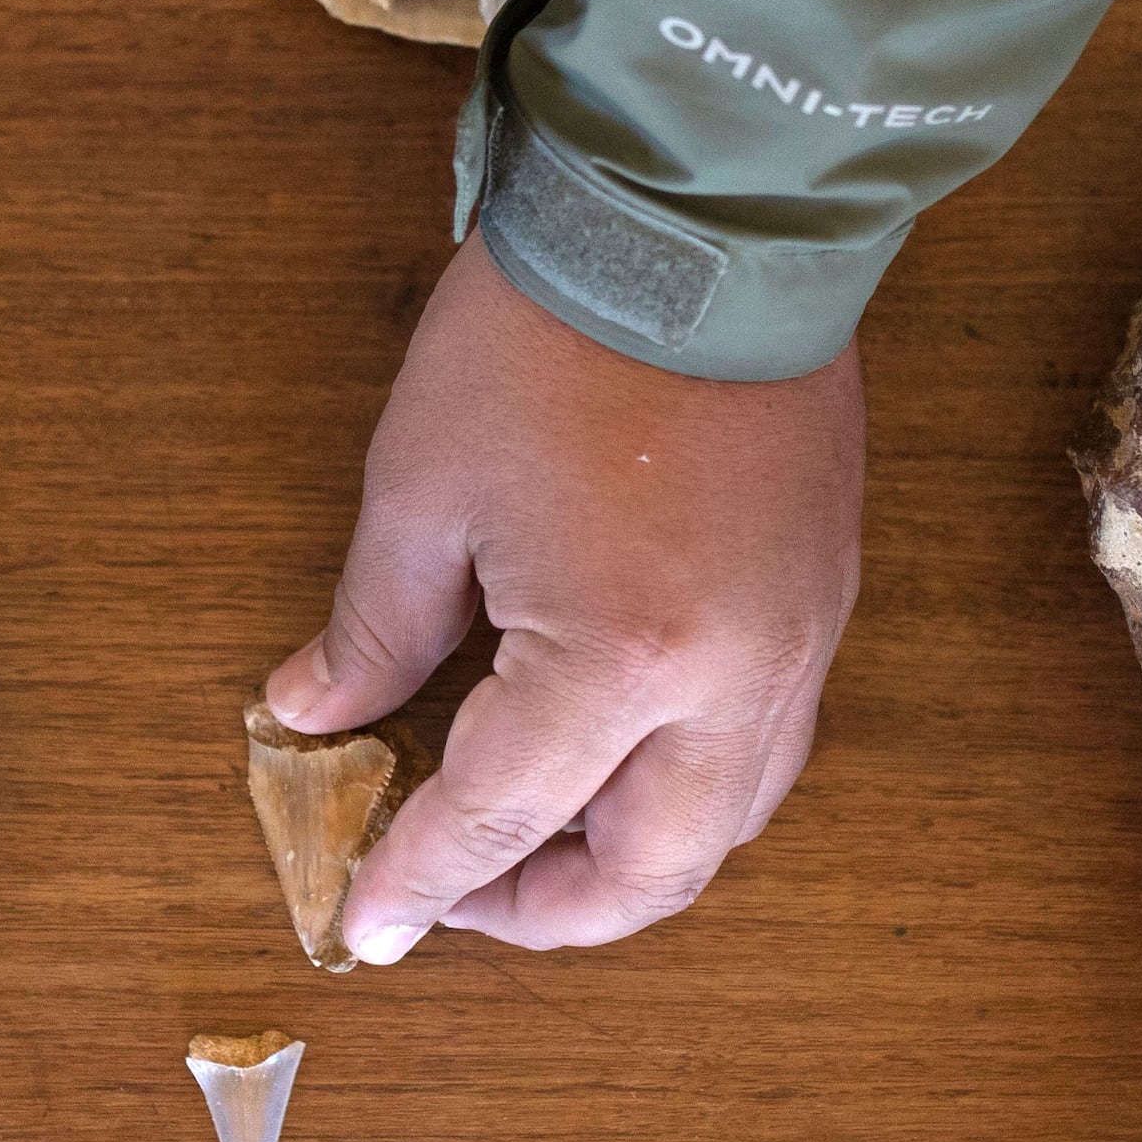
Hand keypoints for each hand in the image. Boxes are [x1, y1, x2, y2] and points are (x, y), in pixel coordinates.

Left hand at [262, 242, 863, 958]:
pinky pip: (765, 746)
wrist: (705, 218)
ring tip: (536, 837)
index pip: (503, 819)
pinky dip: (688, 786)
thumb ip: (375, 628)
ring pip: (727, 822)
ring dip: (631, 858)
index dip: (424, 881)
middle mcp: (730, 681)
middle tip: (459, 897)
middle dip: (549, 912)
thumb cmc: (552, 337)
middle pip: (652, 871)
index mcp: (619, 659)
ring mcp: (797, 645)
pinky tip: (616, 756)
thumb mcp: (423, 487)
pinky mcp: (825, 602)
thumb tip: (316, 714)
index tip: (370, 924)